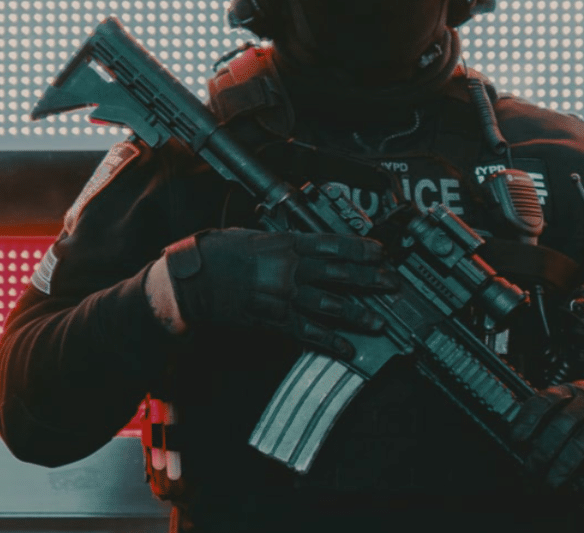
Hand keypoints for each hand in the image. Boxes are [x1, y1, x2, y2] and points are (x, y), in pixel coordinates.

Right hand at [160, 229, 397, 358]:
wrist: (192, 281)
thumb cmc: (219, 253)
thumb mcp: (256, 236)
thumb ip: (285, 242)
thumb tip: (308, 243)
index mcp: (286, 243)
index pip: (334, 244)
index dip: (361, 249)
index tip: (380, 252)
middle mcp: (290, 269)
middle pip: (340, 273)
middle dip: (370, 279)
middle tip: (391, 283)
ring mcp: (283, 296)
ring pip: (330, 305)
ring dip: (358, 314)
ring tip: (379, 321)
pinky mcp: (274, 320)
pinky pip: (307, 332)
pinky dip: (329, 341)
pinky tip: (346, 348)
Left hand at [510, 379, 583, 502]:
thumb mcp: (578, 403)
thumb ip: (555, 416)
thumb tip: (526, 447)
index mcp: (574, 390)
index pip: (546, 400)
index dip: (528, 420)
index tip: (517, 440)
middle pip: (563, 424)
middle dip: (543, 451)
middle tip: (532, 471)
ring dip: (565, 467)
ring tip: (552, 483)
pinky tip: (582, 488)